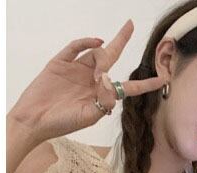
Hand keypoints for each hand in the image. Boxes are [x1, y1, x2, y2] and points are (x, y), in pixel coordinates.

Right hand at [8, 19, 164, 140]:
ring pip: (96, 53)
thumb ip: (103, 102)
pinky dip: (86, 42)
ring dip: (102, 55)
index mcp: (102, 96)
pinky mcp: (61, 62)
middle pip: (112, 58)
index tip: (163, 78)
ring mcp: (77, 69)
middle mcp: (92, 80)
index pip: (129, 87)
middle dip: (121, 41)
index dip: (146, 83)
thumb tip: (109, 81)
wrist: (34, 119)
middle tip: (130, 25)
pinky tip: (96, 43)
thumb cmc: (62, 123)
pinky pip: (75, 47)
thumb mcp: (88, 117)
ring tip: (98, 70)